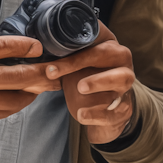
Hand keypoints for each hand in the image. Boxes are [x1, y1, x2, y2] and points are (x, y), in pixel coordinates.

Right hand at [0, 36, 50, 134]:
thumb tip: (17, 51)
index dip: (23, 46)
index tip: (38, 47)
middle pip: (12, 76)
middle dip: (39, 73)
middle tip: (55, 69)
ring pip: (13, 98)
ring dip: (33, 91)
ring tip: (45, 84)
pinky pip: (4, 112)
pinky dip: (19, 103)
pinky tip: (26, 96)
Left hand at [46, 25, 136, 143]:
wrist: (108, 106)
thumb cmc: (90, 77)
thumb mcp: (78, 64)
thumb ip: (64, 54)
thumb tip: (36, 48)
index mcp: (111, 48)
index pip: (93, 47)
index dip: (72, 58)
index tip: (50, 70)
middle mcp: (123, 64)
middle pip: (112, 57)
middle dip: (87, 66)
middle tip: (71, 80)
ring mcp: (126, 86)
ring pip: (121, 79)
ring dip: (100, 82)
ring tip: (80, 89)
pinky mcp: (125, 107)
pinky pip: (114, 110)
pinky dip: (98, 114)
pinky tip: (82, 115)